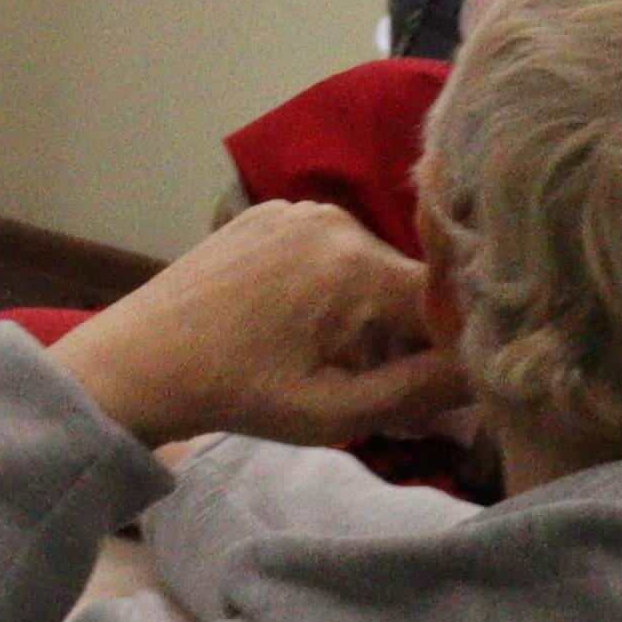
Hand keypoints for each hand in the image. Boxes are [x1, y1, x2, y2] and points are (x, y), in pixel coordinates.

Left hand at [48, 200, 469, 453]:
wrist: (135, 363)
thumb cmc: (234, 394)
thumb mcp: (333, 412)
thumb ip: (419, 391)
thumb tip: (485, 370)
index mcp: (357, 265)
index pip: (444, 301)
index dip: (450, 346)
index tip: (436, 386)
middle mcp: (336, 220)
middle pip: (406, 283)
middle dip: (401, 335)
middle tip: (369, 386)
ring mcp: (297, 209)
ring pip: (368, 266)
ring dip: (365, 312)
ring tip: (323, 360)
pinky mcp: (267, 213)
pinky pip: (327, 250)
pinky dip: (328, 288)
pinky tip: (292, 327)